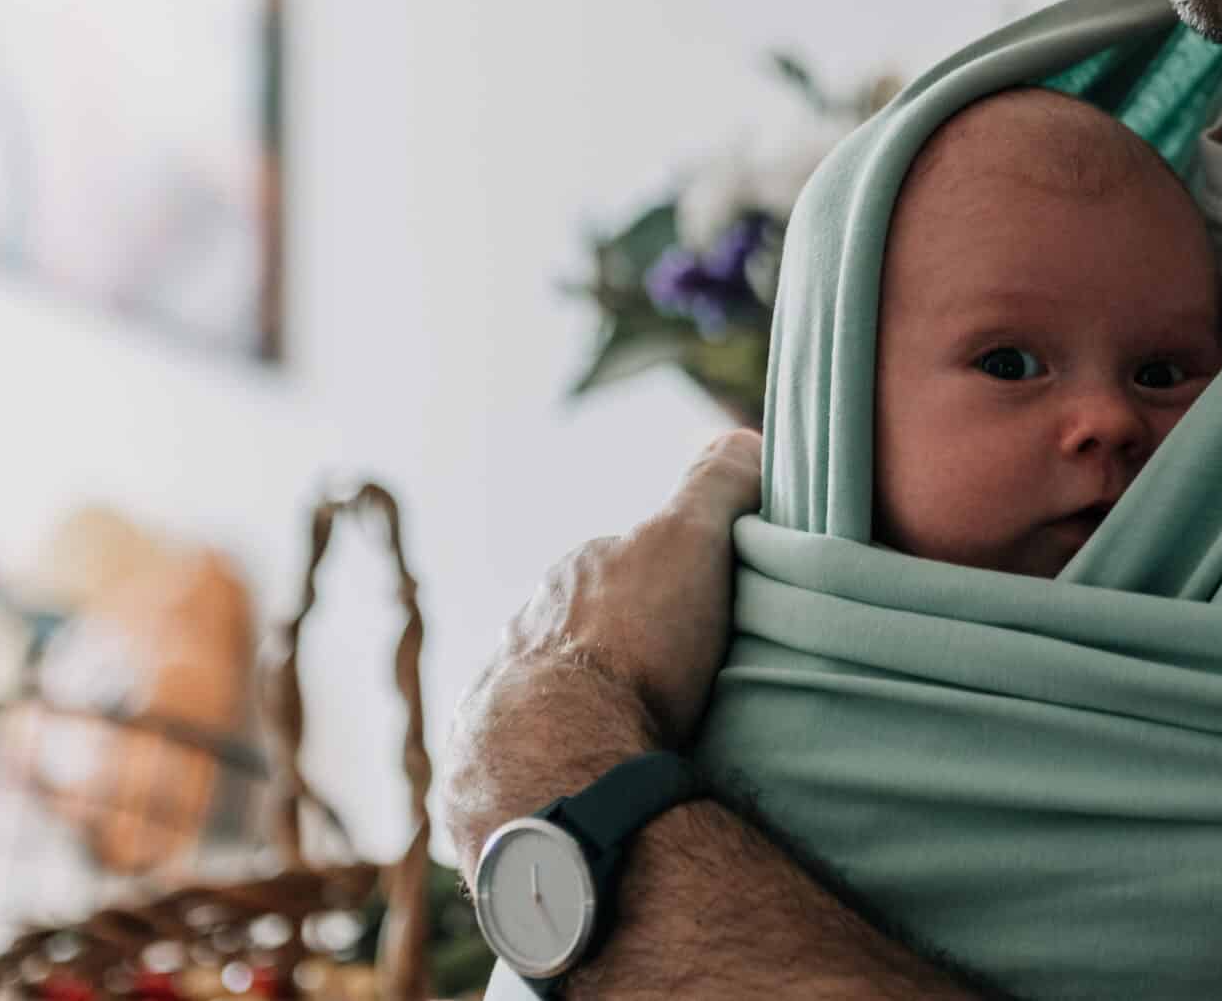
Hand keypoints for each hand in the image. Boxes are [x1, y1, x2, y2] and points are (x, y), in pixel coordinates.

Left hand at [440, 428, 763, 862]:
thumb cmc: (630, 646)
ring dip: (586, 716)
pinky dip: (556, 770)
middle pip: (585, 634)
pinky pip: (525, 766)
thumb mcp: (689, 541)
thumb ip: (715, 484)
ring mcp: (494, 708)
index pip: (622, 567)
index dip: (669, 583)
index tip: (707, 614)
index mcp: (569, 580)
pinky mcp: (481, 781)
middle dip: (622, 653)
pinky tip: (591, 788)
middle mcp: (520, 633)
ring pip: (551, 701)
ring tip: (639, 747)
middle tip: (679, 688)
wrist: (557, 758)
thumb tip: (741, 434)